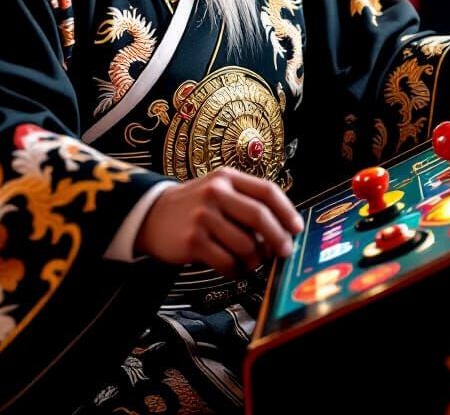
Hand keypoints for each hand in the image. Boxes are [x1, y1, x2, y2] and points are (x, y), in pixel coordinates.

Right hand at [135, 168, 303, 276]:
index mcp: (227, 177)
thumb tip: (283, 229)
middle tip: (283, 251)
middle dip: (278, 239)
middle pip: (260, 217)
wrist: (152, 215)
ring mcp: (203, 216)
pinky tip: (232, 266)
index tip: (297, 228)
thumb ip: (247, 202)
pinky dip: (236, 270)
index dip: (287, 212)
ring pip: (246, 245)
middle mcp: (215, 192)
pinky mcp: (193, 241)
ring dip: (254, 260)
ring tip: (250, 260)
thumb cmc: (195, 206)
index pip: (267, 191)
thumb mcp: (218, 190)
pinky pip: (228, 263)